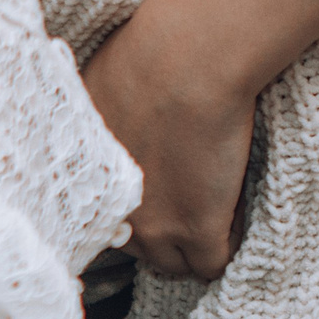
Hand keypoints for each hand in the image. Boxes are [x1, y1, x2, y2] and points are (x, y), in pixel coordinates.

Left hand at [80, 10, 255, 279]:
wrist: (188, 57)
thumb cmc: (145, 54)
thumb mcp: (94, 92)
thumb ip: (92, 126)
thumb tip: (100, 126)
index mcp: (86, 180)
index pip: (102, 224)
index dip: (131, 209)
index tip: (150, 197)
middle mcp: (113, 212)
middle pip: (137, 247)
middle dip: (158, 229)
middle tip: (183, 201)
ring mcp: (155, 227)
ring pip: (172, 263)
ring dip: (190, 244)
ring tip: (212, 211)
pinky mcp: (198, 229)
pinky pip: (212, 264)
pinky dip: (225, 245)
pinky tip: (232, 218)